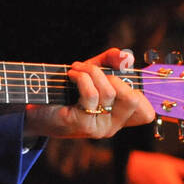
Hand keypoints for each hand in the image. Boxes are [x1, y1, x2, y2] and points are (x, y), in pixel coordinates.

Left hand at [22, 47, 155, 139]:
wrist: (37, 105)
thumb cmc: (68, 89)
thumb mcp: (94, 71)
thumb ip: (112, 61)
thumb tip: (127, 57)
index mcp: (120, 116)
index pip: (146, 113)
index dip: (141, 94)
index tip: (119, 77)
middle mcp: (113, 125)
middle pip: (133, 100)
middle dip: (114, 77)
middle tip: (94, 70)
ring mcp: (98, 127)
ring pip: (109, 93)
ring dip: (92, 72)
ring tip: (77, 69)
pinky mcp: (82, 124)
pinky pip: (91, 95)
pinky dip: (82, 78)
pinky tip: (71, 75)